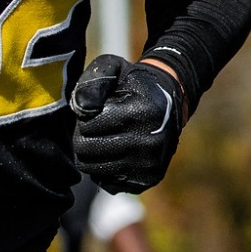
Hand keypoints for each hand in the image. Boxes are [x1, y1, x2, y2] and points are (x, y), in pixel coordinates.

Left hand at [70, 55, 185, 193]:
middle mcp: (148, 141)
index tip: (100, 109)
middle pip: (87, 150)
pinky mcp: (148, 179)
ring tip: (107, 137)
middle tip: (98, 125)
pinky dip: (105, 170)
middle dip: (85, 136)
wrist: (169, 101)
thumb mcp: (113, 69)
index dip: (86, 116)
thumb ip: (92, 82)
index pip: (87, 126)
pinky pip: (107, 183)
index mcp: (139, 112)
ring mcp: (149, 164)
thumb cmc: (133, 84)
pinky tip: (117, 153)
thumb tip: (81, 109)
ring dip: (93, 154)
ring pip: (93, 170)